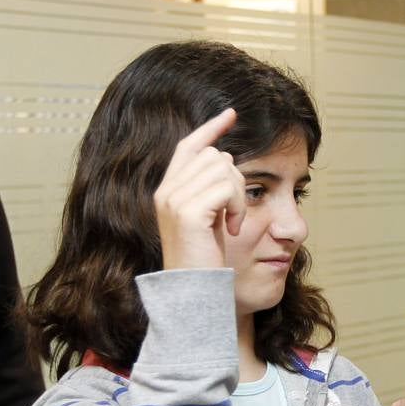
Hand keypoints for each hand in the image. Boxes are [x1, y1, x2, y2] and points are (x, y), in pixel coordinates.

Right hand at [154, 110, 245, 269]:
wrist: (193, 291)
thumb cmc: (205, 259)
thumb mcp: (207, 218)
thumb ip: (209, 189)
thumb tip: (225, 158)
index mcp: (168, 191)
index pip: (189, 146)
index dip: (210, 128)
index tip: (230, 114)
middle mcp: (166, 191)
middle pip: (214, 155)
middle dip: (235, 179)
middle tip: (234, 213)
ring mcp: (174, 200)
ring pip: (223, 167)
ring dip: (238, 195)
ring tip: (233, 223)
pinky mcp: (188, 212)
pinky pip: (226, 188)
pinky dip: (238, 207)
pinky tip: (233, 229)